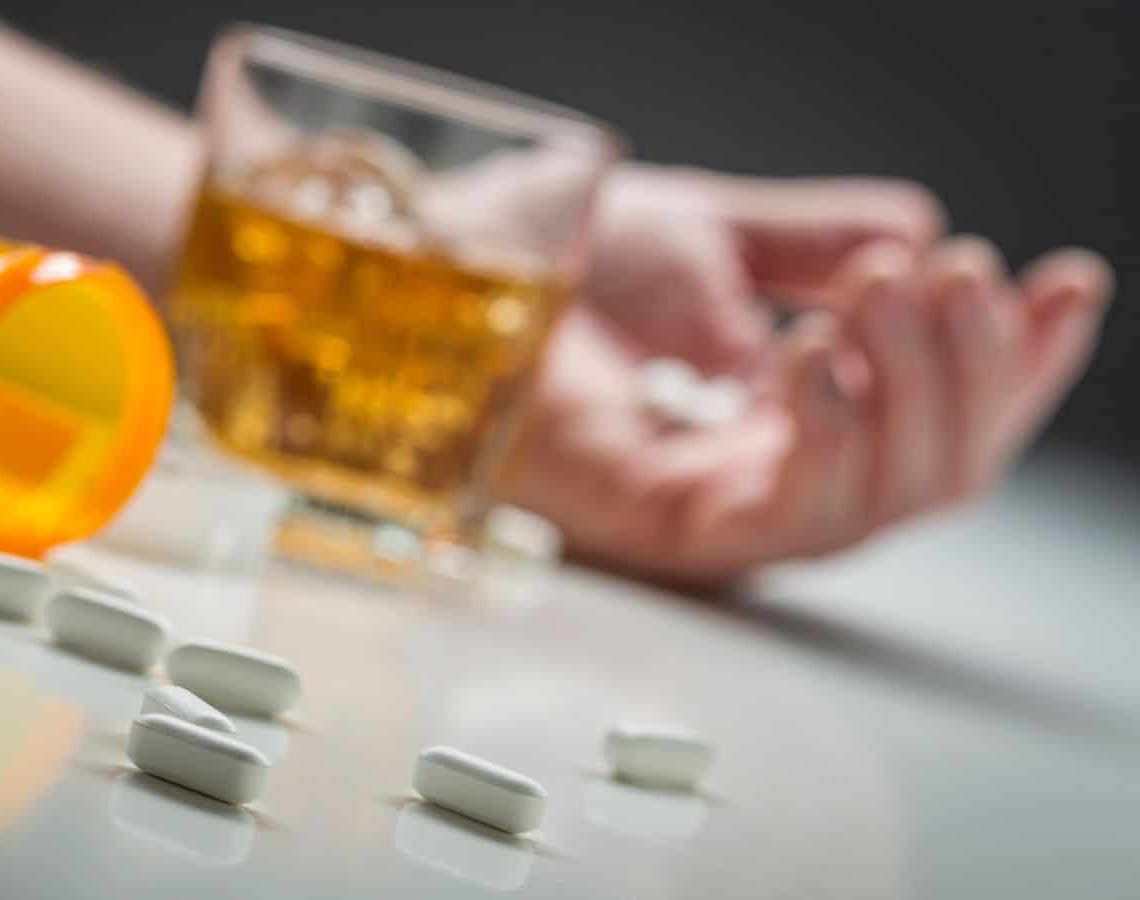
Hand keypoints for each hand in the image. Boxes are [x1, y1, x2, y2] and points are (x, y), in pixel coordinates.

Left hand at [508, 164, 1113, 582]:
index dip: (1016, 359)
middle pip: (935, 470)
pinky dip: (826, 436)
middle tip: (959, 272)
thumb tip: (914, 230)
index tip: (1062, 282)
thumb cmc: (556, 261)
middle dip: (972, 370)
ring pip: (883, 501)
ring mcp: (725, 511)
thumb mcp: (712, 232)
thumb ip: (813, 243)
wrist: (443, 277)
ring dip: (914, 392)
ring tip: (894, 290)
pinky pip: (786, 515)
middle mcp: (773, 472)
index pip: (939, 408)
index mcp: (793, 409)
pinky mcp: (669, 531)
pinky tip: (817, 353)